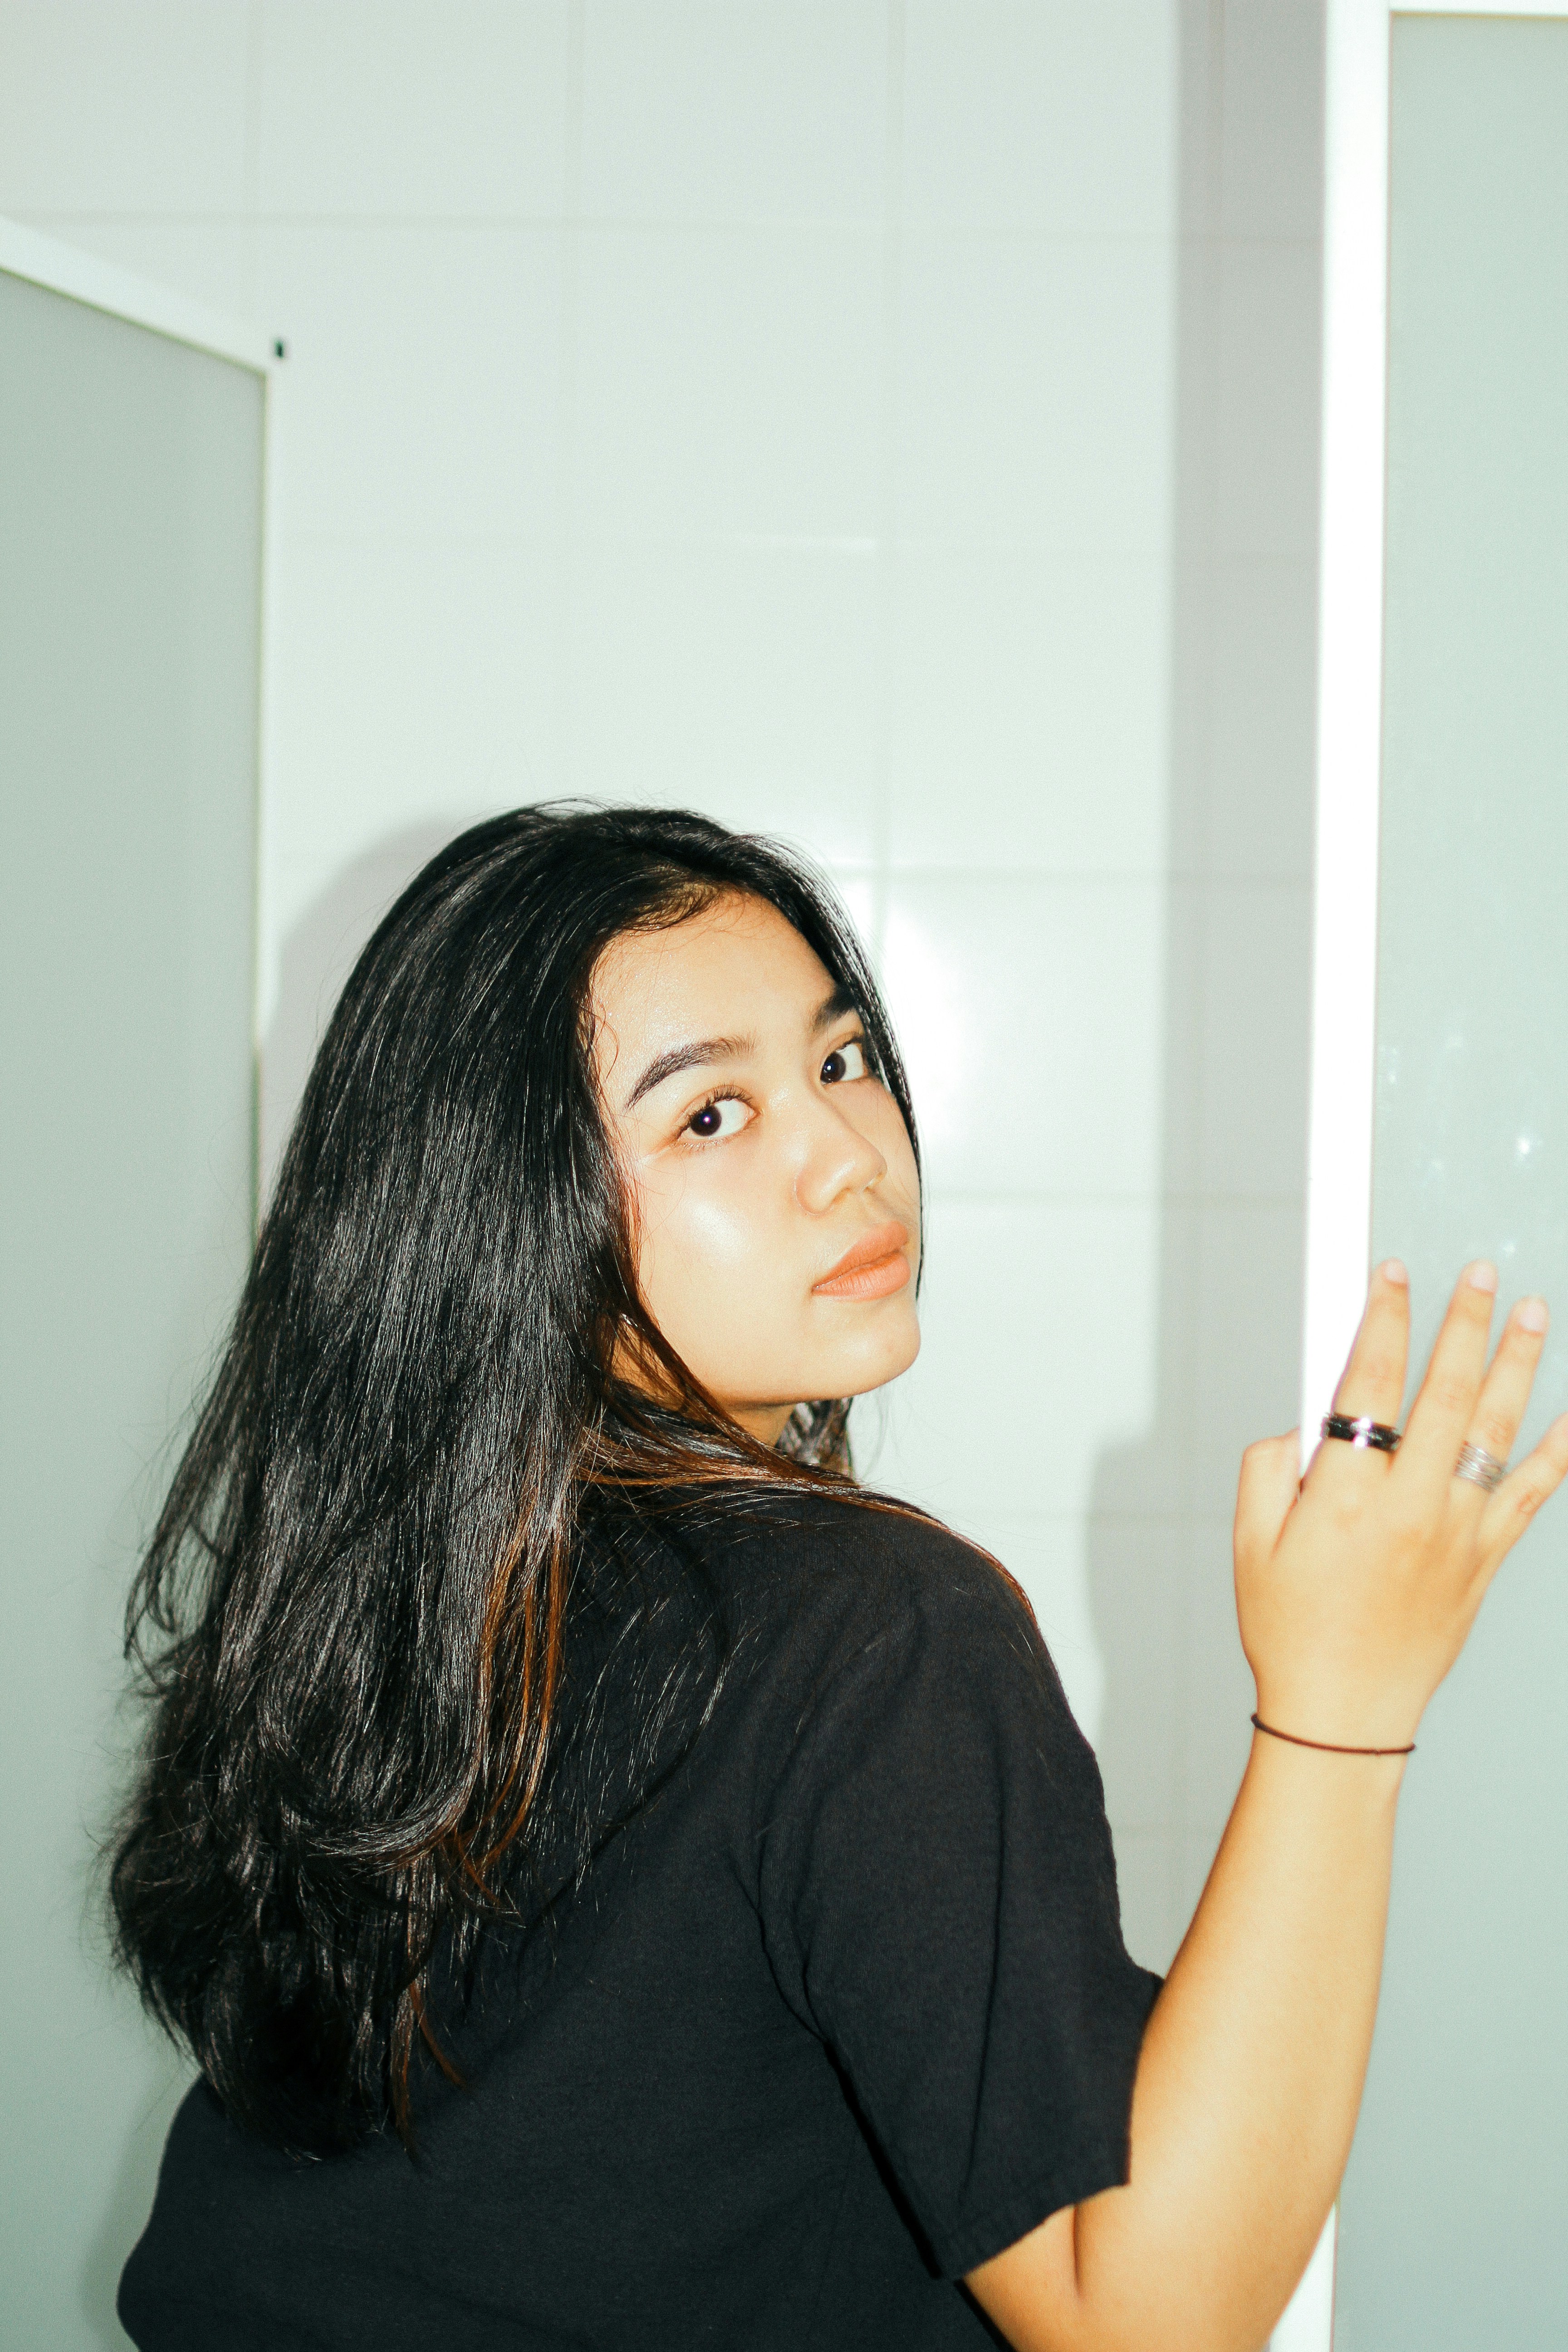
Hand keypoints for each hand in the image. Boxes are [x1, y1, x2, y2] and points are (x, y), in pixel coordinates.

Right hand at [1233, 1260, 1567, 1750]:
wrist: (1345, 1714)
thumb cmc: (1292, 1630)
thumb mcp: (1249, 1544)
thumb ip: (1268, 1469)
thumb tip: (1304, 1422)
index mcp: (1345, 1498)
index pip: (1371, 1383)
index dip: (1384, 1319)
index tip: (1392, 1275)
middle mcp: (1411, 1508)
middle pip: (1445, 1393)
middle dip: (1463, 1323)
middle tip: (1481, 1274)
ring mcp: (1458, 1534)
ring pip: (1496, 1432)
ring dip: (1516, 1365)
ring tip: (1532, 1313)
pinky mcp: (1486, 1560)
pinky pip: (1533, 1495)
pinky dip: (1557, 1452)